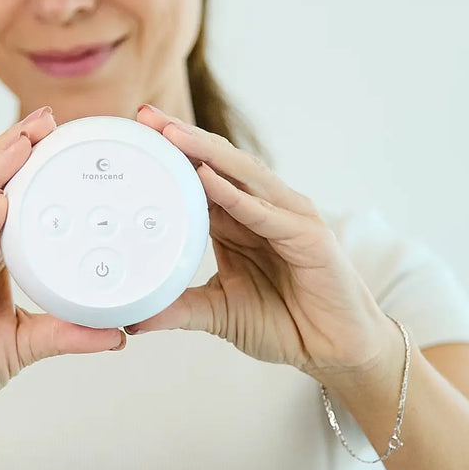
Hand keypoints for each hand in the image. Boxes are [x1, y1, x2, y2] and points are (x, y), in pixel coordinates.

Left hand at [128, 105, 397, 383]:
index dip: (172, 153)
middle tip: (145, 116)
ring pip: (242, 175)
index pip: (202, 174)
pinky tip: (207, 178)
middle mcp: (265, 208)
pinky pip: (264, 212)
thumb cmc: (284, 323)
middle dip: (182, 137)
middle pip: (219, 162)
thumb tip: (132, 321)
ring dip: (205, 152)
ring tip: (170, 134)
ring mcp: (290, 217)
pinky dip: (235, 195)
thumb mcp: (219, 312)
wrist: (335, 353)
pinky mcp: (309, 237)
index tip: (136, 133)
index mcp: (240, 219)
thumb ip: (178, 308)